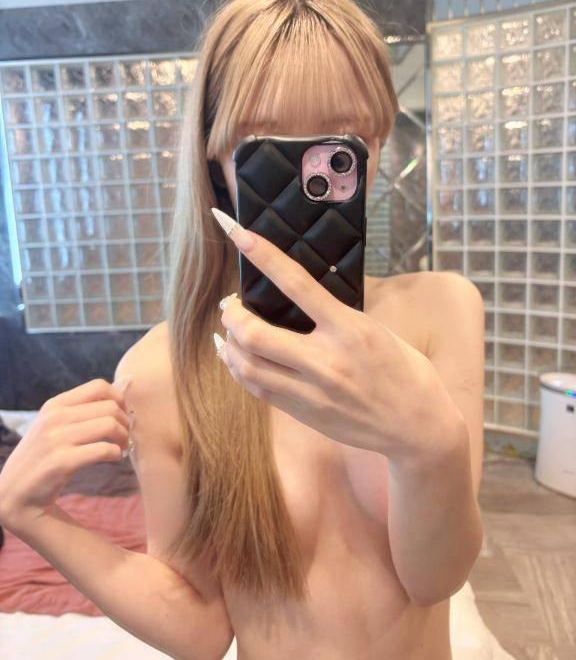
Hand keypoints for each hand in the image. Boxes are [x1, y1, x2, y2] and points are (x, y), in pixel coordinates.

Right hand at [0, 378, 131, 531]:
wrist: (13, 494)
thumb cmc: (42, 457)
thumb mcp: (53, 425)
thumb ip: (80, 410)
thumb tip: (123, 389)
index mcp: (54, 404)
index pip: (99, 386)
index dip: (118, 399)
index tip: (121, 415)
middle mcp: (54, 417)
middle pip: (110, 406)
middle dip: (125, 422)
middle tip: (124, 436)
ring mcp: (56, 439)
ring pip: (110, 425)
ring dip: (123, 437)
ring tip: (121, 447)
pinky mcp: (61, 462)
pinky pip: (104, 449)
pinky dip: (117, 453)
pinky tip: (114, 458)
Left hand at [211, 207, 452, 459]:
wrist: (417, 428)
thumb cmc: (404, 372)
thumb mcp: (377, 330)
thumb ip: (337, 316)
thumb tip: (301, 294)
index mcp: (349, 329)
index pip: (296, 284)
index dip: (264, 256)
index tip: (238, 234)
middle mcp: (326, 361)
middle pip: (255, 335)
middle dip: (232, 315)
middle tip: (230, 305)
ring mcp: (312, 391)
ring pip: (248, 367)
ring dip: (229, 344)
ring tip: (227, 331)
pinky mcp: (304, 413)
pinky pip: (258, 389)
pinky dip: (239, 369)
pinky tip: (236, 358)